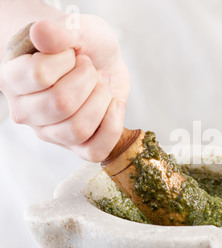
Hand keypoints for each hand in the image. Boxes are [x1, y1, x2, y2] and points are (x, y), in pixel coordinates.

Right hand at [0, 14, 129, 161]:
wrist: (97, 58)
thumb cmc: (80, 44)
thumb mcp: (75, 28)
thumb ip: (59, 31)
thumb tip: (41, 33)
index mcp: (12, 78)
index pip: (39, 74)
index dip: (67, 60)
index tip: (72, 53)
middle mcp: (26, 111)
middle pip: (61, 105)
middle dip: (88, 80)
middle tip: (90, 68)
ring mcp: (50, 132)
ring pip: (78, 129)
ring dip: (101, 100)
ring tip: (101, 84)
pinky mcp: (76, 145)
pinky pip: (95, 151)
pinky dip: (113, 125)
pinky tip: (114, 103)